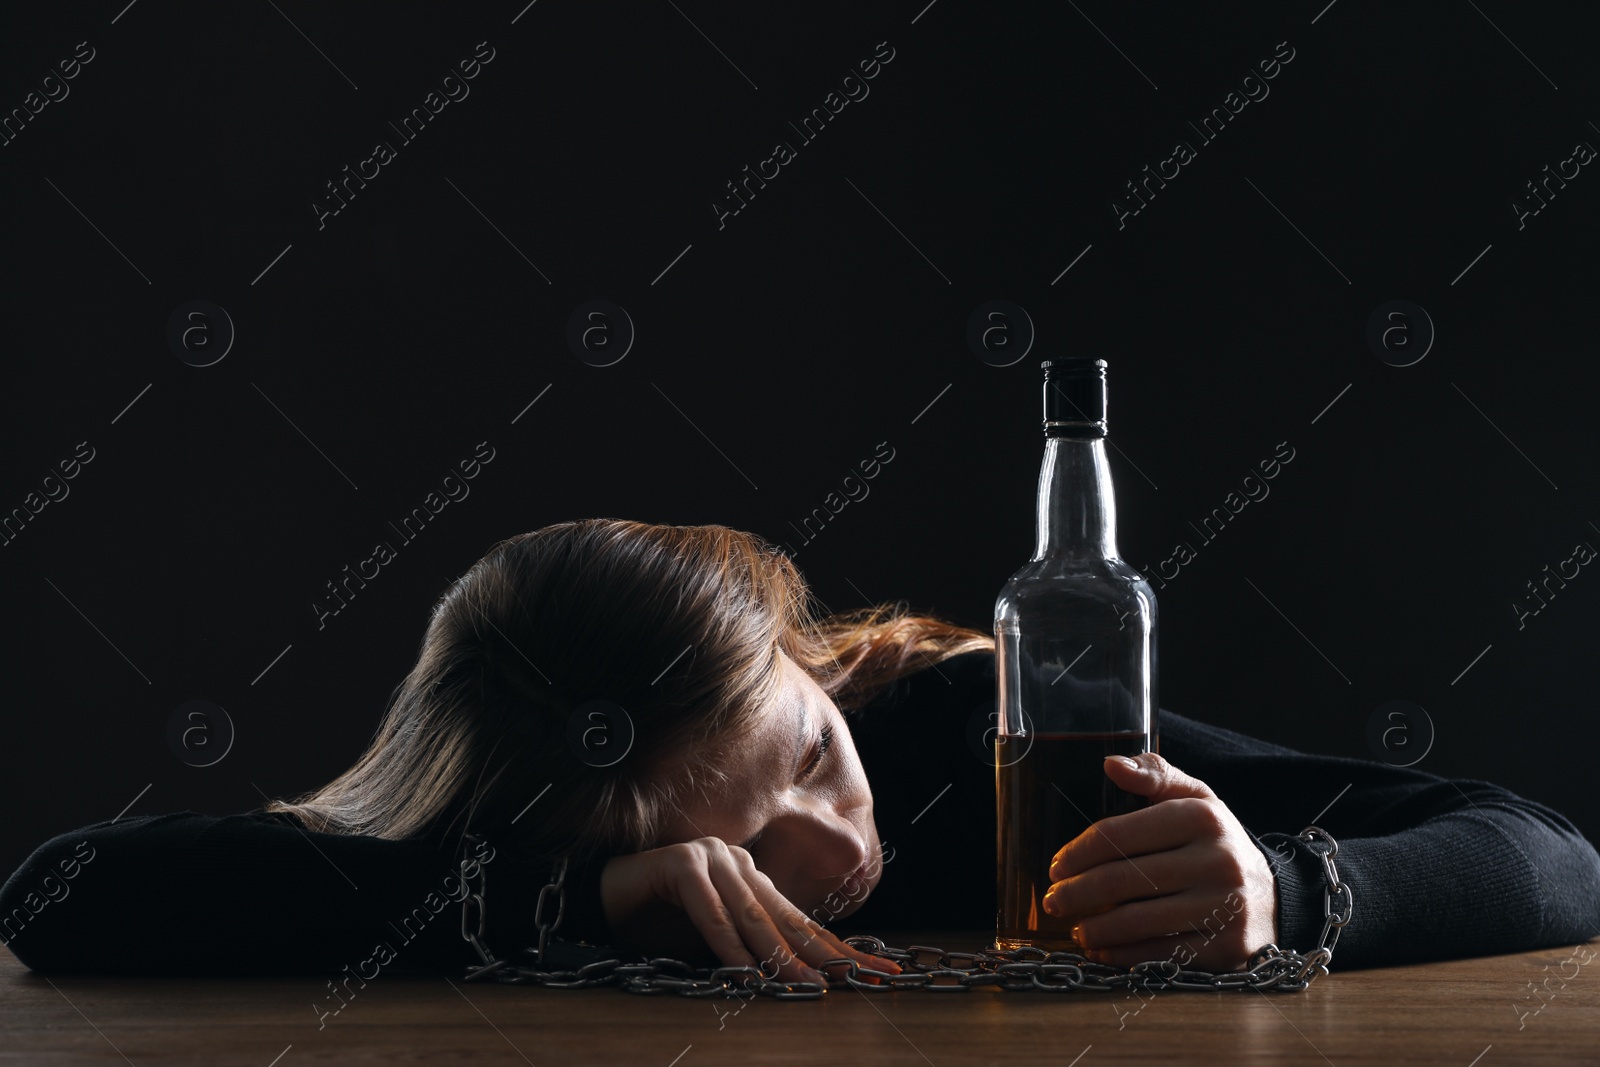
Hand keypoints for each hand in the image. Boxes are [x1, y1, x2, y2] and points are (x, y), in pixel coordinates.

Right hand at [598, 838, 900, 984]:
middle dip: (828, 952)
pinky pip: (710, 913)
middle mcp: (738, 863)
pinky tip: (746, 972)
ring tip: (808, 985)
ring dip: (780, 956)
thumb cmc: (657, 924)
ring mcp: (711, 858)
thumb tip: (802, 978)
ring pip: (752, 917)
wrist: (600, 899)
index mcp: (752, 878)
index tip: (878, 970)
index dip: (838, 948)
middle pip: (787, 918)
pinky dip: (727, 947)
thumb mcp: (714, 941)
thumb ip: (751, 948)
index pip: (800, 920)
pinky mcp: (681, 863)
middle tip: (865, 976)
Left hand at [1042, 751, 1278, 970]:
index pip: (1119, 833)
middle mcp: (1216, 860)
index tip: (1056, 865)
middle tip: (1053, 900)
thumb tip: (1110, 765)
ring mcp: (1223, 906)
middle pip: (1123, 879)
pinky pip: (1160, 953)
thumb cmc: (1217, 843)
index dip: (1079, 852)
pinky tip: (1101, 949)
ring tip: (1075, 928)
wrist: (1273, 897)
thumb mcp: (1195, 798)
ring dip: (1095, 927)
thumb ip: (1155, 774)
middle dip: (1077, 892)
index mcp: (1201, 817)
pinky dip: (1122, 954)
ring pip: (1138, 920)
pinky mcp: (1226, 947)